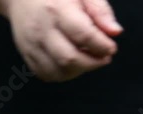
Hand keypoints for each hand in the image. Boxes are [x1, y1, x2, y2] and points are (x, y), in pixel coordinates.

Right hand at [5, 0, 122, 81]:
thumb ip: (100, 11)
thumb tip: (115, 32)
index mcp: (56, 10)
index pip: (83, 36)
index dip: (102, 46)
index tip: (111, 47)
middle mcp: (41, 30)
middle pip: (69, 59)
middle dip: (93, 63)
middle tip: (104, 57)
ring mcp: (32, 45)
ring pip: (58, 72)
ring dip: (79, 70)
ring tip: (88, 58)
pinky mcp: (27, 55)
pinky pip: (47, 74)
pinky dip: (64, 74)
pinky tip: (72, 63)